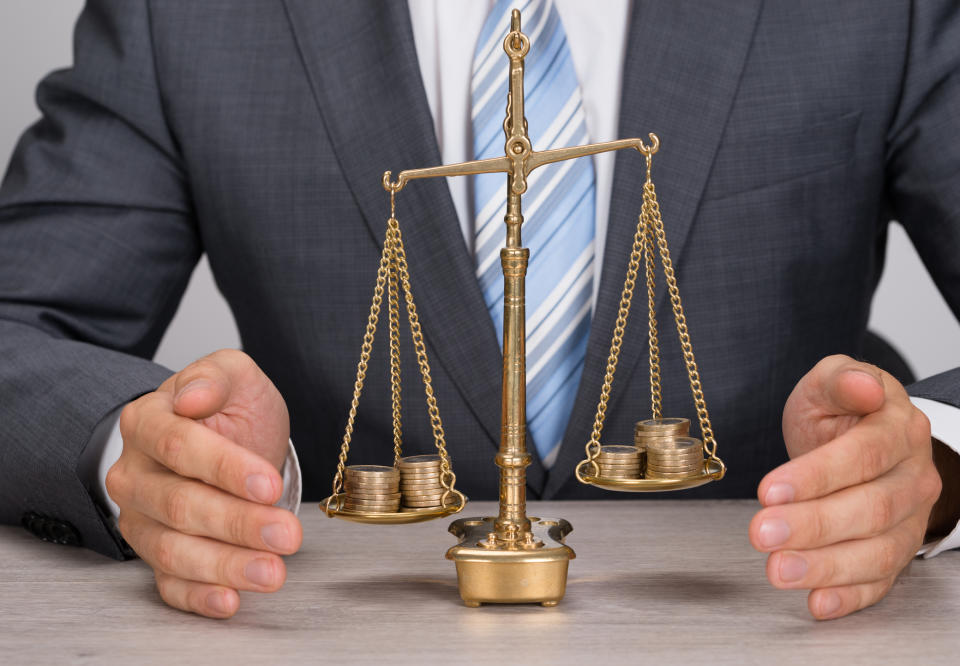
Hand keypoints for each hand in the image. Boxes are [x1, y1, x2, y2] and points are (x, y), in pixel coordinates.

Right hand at [106, 349, 301, 618]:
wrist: (231, 439)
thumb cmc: (231, 409)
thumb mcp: (234, 375)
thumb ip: (215, 376)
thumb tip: (191, 396)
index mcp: (146, 422)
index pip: (178, 447)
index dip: (224, 468)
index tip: (268, 483)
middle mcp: (134, 474)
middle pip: (180, 504)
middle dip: (238, 523)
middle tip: (287, 534)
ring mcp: (141, 519)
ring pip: (174, 550)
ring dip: (226, 565)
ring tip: (273, 571)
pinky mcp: (155, 556)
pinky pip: (169, 584)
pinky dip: (199, 597)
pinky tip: (230, 600)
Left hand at [749, 355, 940, 619]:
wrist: (862, 435)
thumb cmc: (841, 411)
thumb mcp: (830, 381)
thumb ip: (842, 380)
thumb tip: (864, 385)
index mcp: (899, 430)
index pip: (863, 456)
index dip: (817, 476)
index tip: (769, 490)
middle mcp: (913, 477)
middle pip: (871, 508)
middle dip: (813, 525)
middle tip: (762, 533)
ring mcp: (910, 518)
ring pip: (878, 551)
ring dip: (826, 567)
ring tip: (778, 570)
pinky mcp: (897, 551)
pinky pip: (881, 581)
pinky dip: (850, 596)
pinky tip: (817, 602)